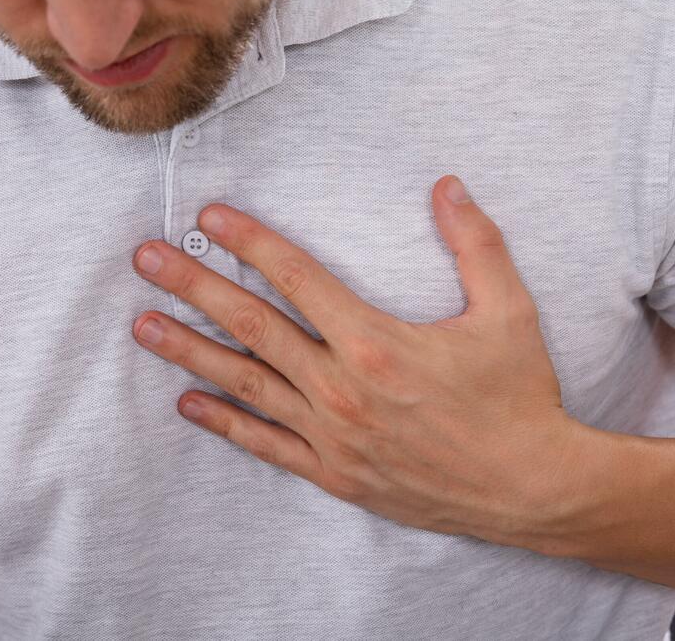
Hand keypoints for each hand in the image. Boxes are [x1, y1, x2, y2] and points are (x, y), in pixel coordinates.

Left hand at [131, 175, 592, 549]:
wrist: (530, 488)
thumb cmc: (519, 397)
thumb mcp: (509, 311)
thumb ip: (476, 243)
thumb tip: (448, 185)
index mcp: (376, 342)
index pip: (296, 278)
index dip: (249, 242)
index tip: (210, 217)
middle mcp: (342, 388)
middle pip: (253, 326)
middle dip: (194, 287)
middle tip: (147, 259)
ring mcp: (332, 435)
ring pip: (246, 385)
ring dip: (191, 351)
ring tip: (144, 326)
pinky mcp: (335, 474)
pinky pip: (266, 444)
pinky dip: (224, 423)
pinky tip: (188, 403)